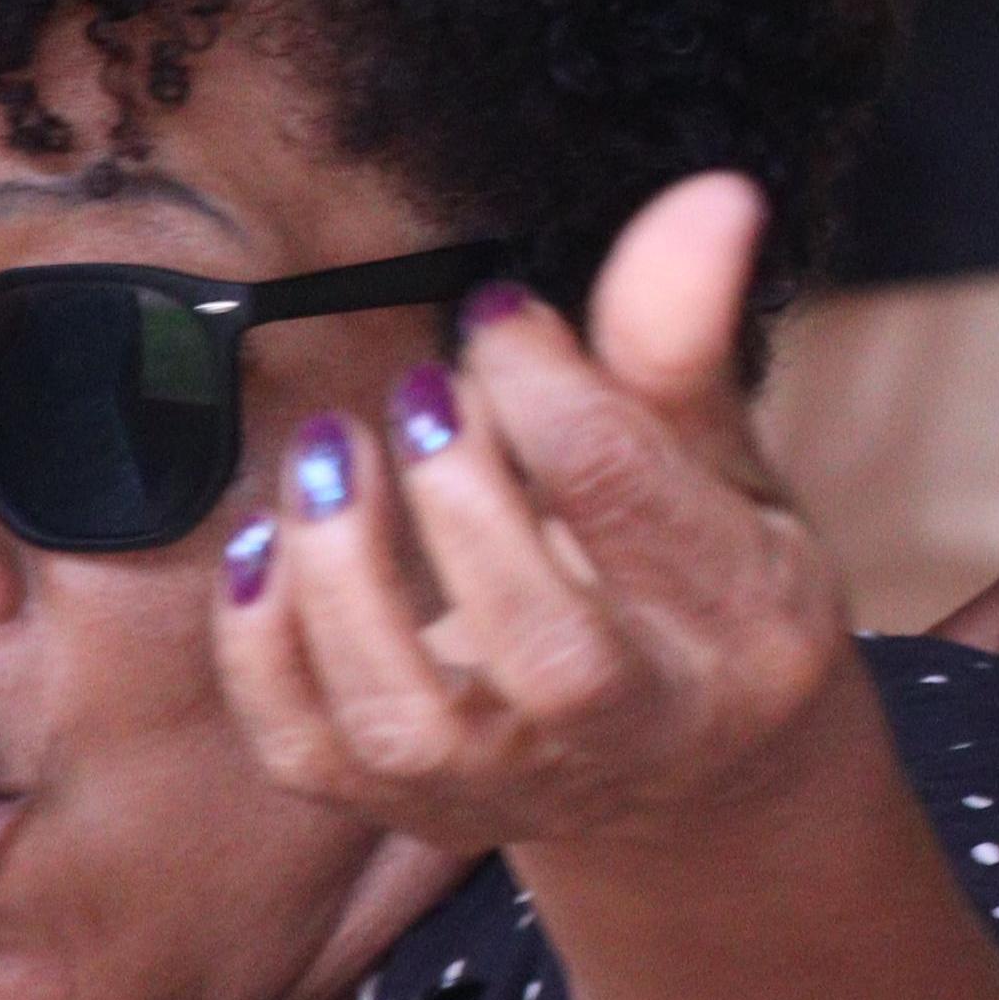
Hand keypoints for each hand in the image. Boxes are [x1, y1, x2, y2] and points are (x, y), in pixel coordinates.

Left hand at [218, 175, 866, 856]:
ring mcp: (509, 783)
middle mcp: (631, 726)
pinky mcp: (408, 806)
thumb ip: (683, 343)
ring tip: (332, 451)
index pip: (632, 502)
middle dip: (462, 500)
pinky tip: (266, 543)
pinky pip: (308, 754)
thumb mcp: (728, 468)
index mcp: (738, 622)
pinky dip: (260, 649)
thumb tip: (711, 193)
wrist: (694, 788)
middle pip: (544, 647)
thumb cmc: (708, 590)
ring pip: (406, 719)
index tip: (497, 312)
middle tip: (423, 392)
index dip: (544, 382)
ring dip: (342, 572)